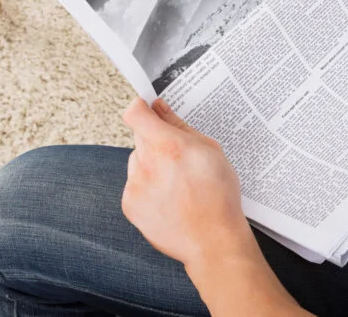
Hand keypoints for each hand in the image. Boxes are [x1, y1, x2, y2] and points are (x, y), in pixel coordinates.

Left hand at [121, 98, 258, 271]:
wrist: (212, 239)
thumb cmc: (218, 195)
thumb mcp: (210, 151)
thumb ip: (180, 126)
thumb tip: (161, 108)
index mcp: (167, 146)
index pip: (135, 113)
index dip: (141, 107)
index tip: (148, 109)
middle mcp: (146, 163)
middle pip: (140, 137)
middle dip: (156, 139)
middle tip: (178, 155)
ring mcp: (135, 186)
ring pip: (137, 161)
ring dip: (151, 163)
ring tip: (178, 182)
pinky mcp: (129, 204)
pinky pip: (135, 184)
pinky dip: (148, 186)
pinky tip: (169, 198)